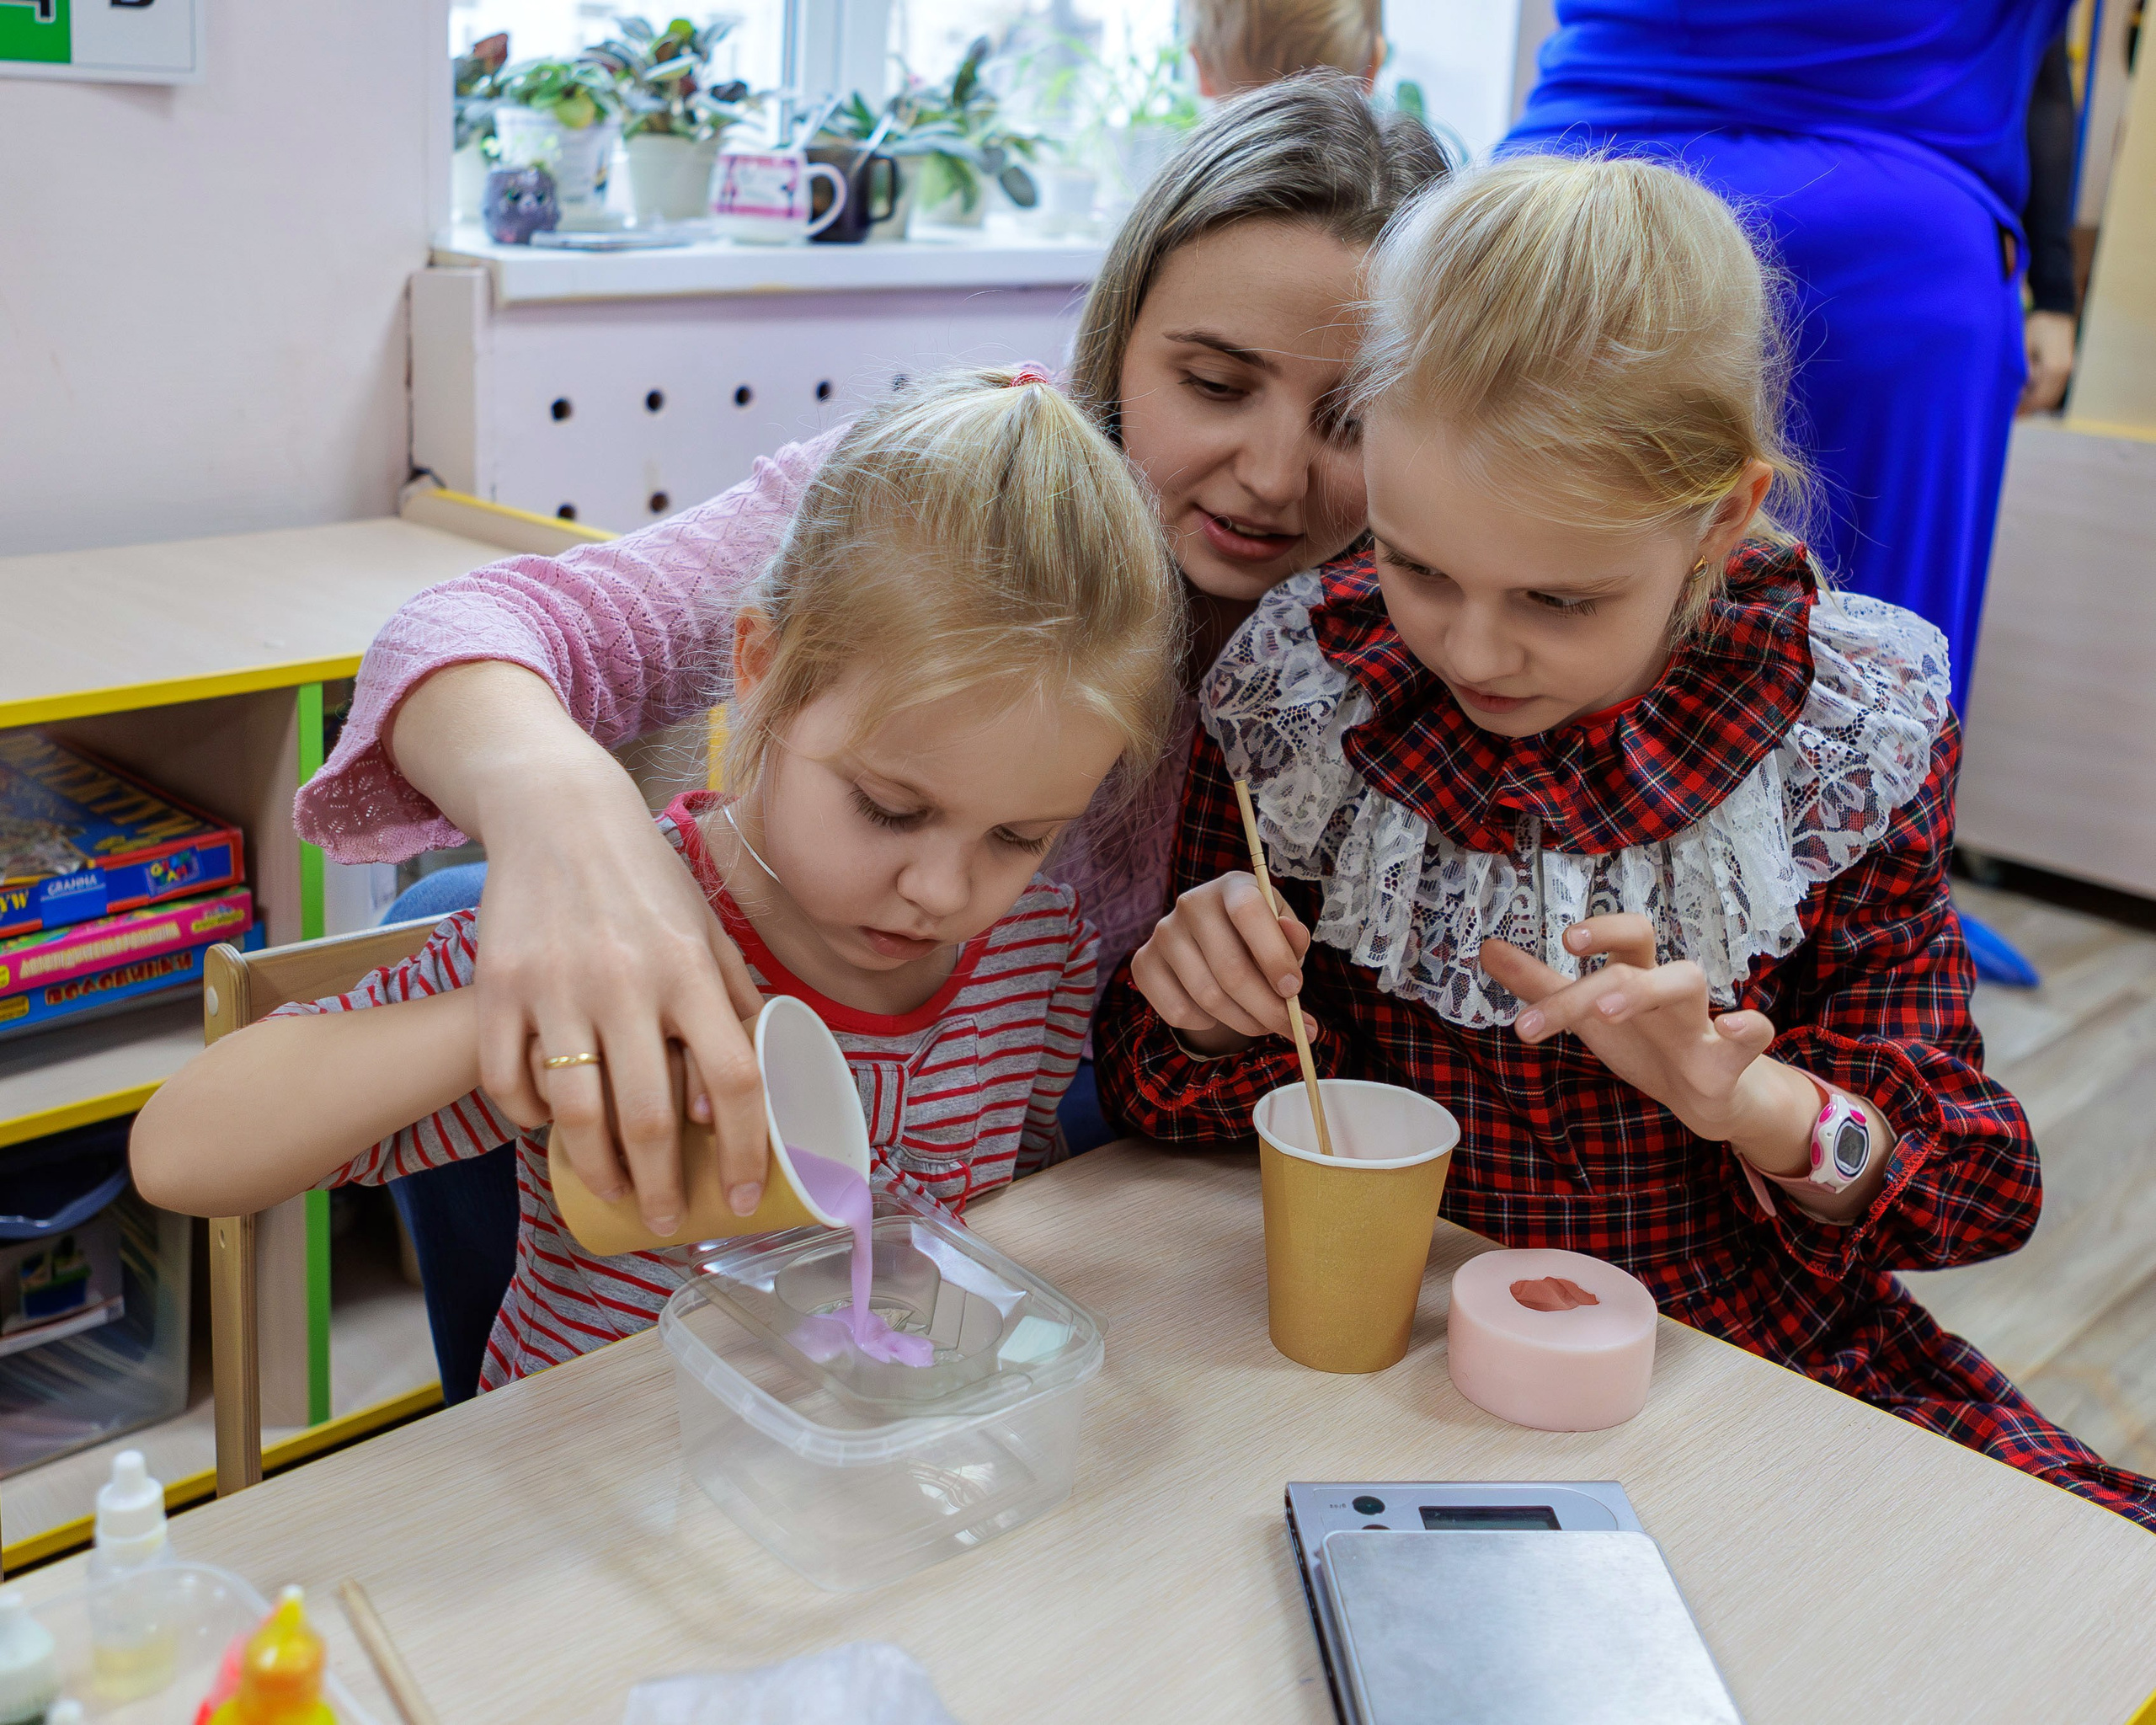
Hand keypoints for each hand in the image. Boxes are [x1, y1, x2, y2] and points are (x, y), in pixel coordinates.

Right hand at [475, 757, 770, 1234]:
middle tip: (666, 1220)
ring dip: (597, 1170)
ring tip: (612, 1193)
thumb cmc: (646, 879)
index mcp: (692, 969)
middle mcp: (628, 981)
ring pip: (577, 1111)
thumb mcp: (706, 928)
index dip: (742, 1148)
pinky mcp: (499, 985)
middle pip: (651, 1114)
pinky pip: (509, 1080)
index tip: (739, 1195)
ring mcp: (557, 985)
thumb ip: (731, 999)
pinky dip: (529, 1118)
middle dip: (663, 1186)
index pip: (732, 1079)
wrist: (558, 814)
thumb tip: (748, 1080)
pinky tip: (550, 1129)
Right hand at [1129, 872, 1312, 1056]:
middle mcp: (1192, 904)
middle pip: (1231, 969)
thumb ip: (1294, 938)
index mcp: (1232, 887)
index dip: (1274, 955)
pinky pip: (1178, 1011)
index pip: (1249, 912)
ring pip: (1208, 997)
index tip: (1293, 990)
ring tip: (1261, 1023)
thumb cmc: (1256, 939)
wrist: (1211, 946)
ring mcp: (1163, 933)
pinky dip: (1206, 1023)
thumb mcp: (1282, 933)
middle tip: (1289, 1027)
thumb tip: (1292, 933)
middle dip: (1268, 1008)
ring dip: (1244, 1022)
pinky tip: (1217, 1012)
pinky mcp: (1144, 963)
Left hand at [1479, 914, 1806, 1161]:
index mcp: (1637, 975)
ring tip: (1607, 1013)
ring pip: (1686, 983)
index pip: (1622, 936)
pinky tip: (1732, 1026)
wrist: (1705, 1097)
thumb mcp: (1586, 1016)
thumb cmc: (1645, 1044)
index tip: (1562, 941)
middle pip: (1641, 955)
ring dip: (1646, 991)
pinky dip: (1748, 1027)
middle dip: (1603, 958)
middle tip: (1567, 959)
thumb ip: (1539, 983)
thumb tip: (1488, 948)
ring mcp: (1698, 1021)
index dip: (1599, 930)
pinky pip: (1753, 1035)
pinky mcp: (1728, 1060)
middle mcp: (1667, 988)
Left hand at [2018, 308, 2075, 414]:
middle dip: (2027, 410)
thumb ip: (2020, 371)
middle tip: (2009, 416)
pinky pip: (2055, 389)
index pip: (2036, 399)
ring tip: (2017, 408)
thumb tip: (2016, 394)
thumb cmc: (2034, 326)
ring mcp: (2068, 370)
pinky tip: (2028, 396)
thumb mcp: (2021, 348)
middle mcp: (2064, 372)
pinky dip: (2042, 396)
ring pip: (2051, 397)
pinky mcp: (2068, 368)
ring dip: (2035, 404)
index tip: (2006, 416)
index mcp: (2052, 368)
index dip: (2021, 409)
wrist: (2056, 310)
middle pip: (2045, 401)